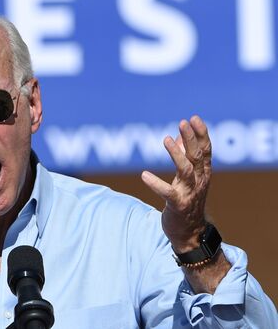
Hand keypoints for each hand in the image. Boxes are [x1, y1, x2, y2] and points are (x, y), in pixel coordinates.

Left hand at [141, 116, 210, 251]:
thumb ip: (186, 157)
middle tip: (183, 122)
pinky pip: (167, 193)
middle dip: (191, 138)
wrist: (189, 233)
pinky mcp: (177, 205)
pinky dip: (156, 184)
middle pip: (197, 156)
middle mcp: (199, 181)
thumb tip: (180, 136)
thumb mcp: (188, 178)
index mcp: (203, 173)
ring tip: (166, 139)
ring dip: (176, 154)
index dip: (201, 133)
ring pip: (186, 170)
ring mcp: (189, 193)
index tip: (194, 118)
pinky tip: (144, 175)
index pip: (206, 150)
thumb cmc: (187, 201)